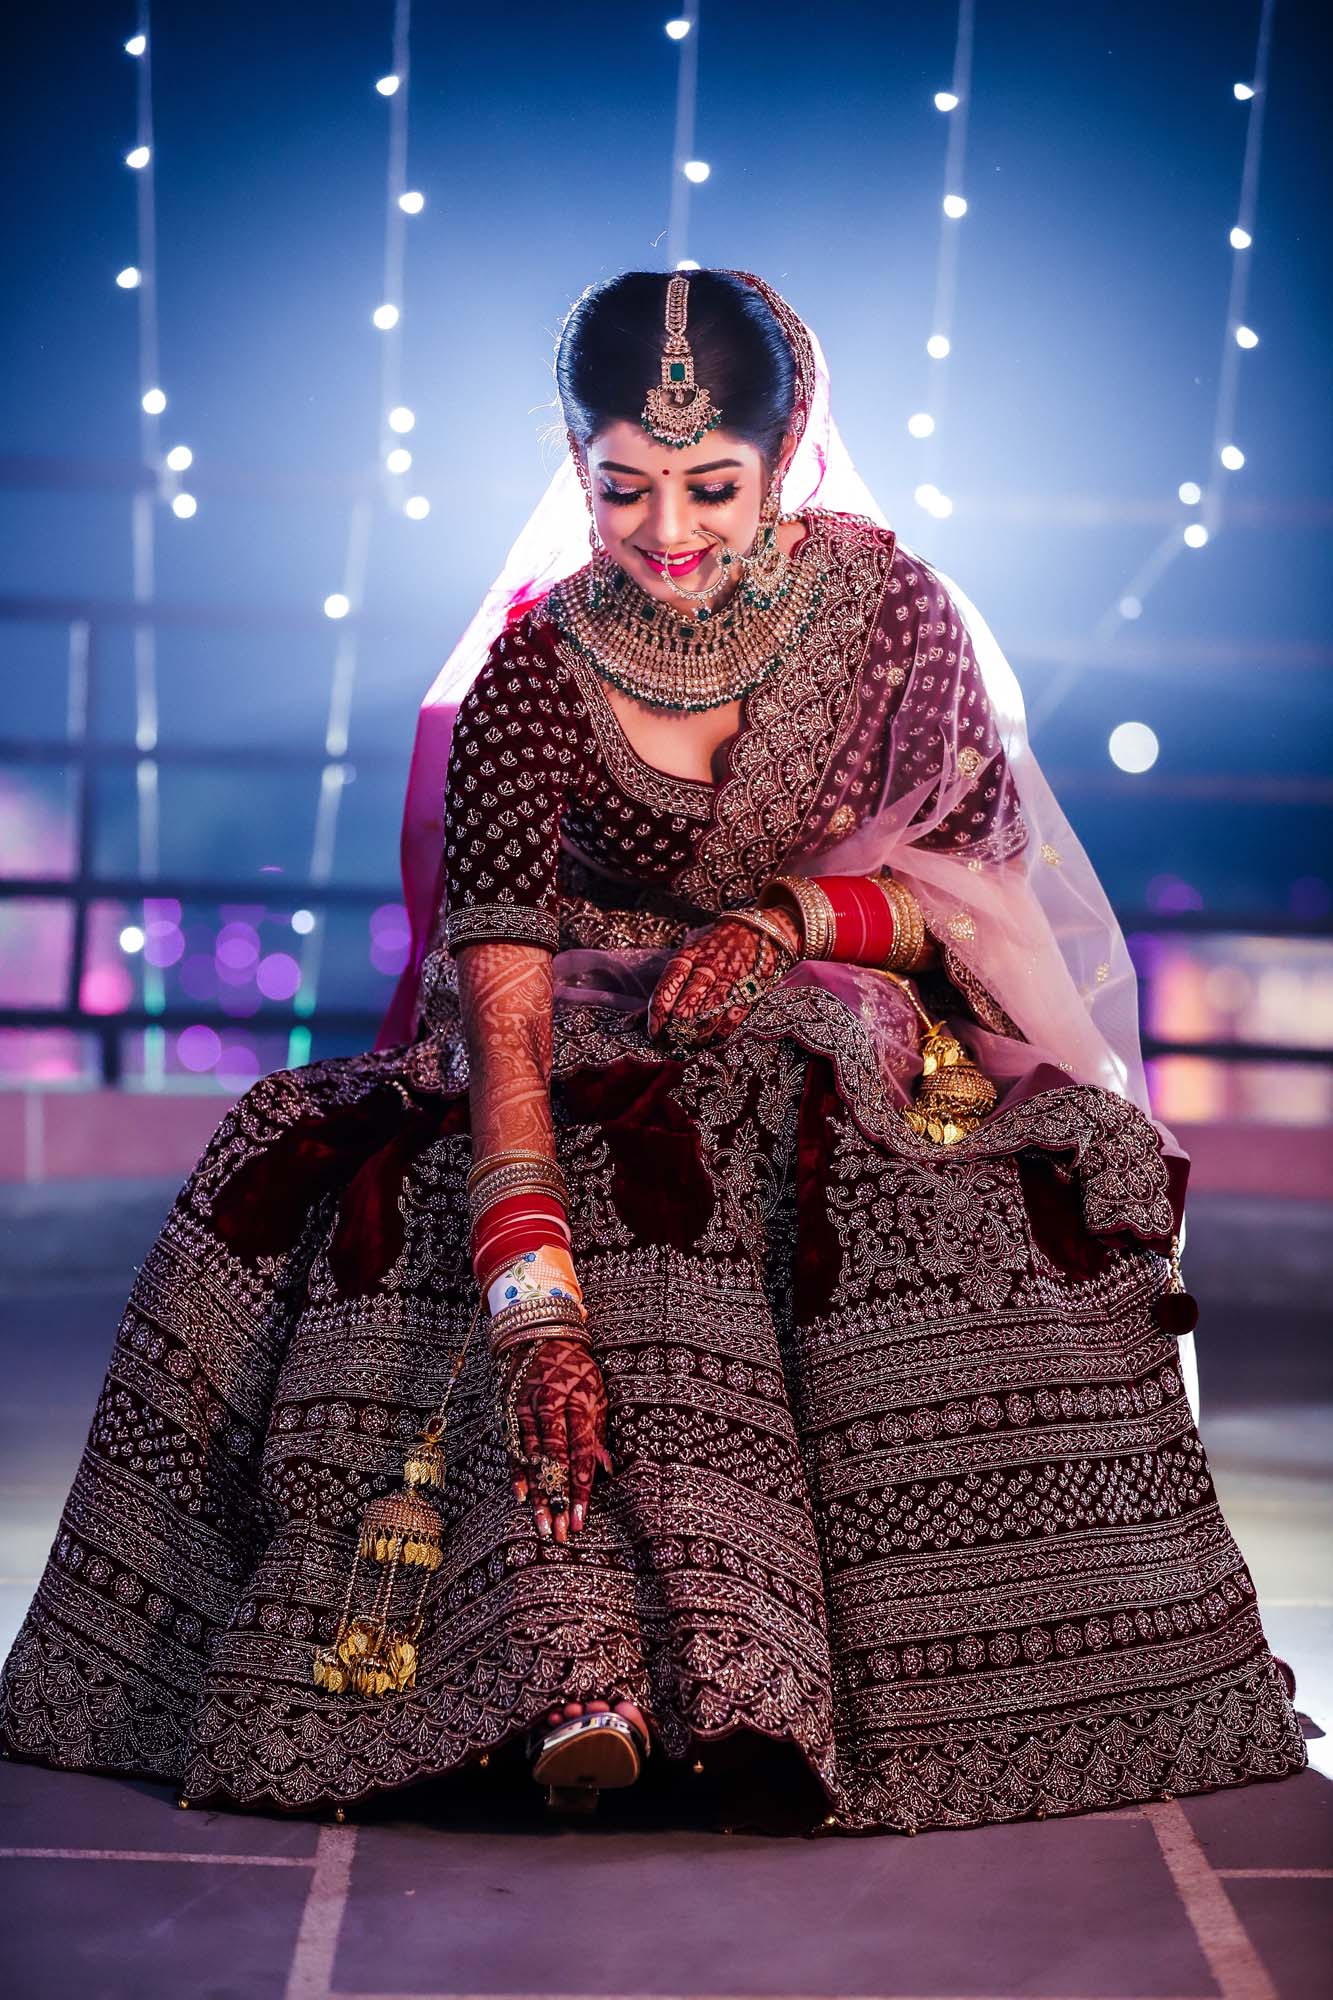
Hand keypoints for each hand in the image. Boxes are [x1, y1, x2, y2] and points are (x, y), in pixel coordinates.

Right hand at [503, 1337, 613, 1542]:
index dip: (582, 1488)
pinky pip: (513, 1447)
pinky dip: (517, 1473)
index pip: (581, 1452)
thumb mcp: (597, 1392)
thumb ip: (599, 1432)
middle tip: (562, 1532)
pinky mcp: (509, 1410)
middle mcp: (551, 1406)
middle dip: (560, 1499)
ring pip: (533, 1459)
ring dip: (539, 1495)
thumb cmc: (576, 1368)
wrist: (538, 1331)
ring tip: (543, 1525)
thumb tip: (607, 1470)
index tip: (583, 1519)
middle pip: (556, 1461)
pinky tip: (521, 1497)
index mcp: (579, 1402)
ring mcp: (527, 1408)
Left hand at [648, 911, 798, 1047]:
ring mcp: (731, 980)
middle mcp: (708, 967)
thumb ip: (667, 988)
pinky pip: (732, 1020)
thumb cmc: (712, 950)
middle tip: (672, 1041)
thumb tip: (635, 1023)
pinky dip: (719, 1034)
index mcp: (688, 956)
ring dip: (697, 1036)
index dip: (657, 1015)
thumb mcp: (688, 958)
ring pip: (709, 1016)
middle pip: (687, 1006)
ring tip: (689, 1043)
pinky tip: (711, 1039)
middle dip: (676, 1030)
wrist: (756, 933)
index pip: (667, 987)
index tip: (654, 1033)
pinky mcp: (749, 991)